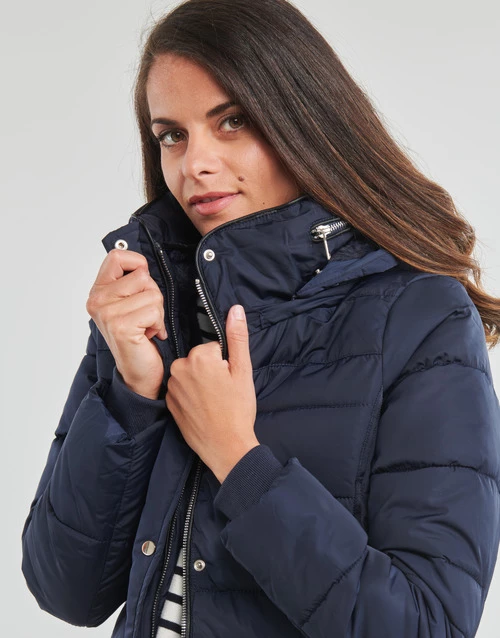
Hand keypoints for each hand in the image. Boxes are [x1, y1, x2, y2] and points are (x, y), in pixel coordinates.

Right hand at [86, 248, 167, 399]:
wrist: (138, 372)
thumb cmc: (139, 336)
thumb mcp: (131, 303)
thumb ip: (132, 282)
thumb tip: (143, 264)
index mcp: (98, 291)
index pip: (117, 256)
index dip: (137, 263)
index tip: (142, 282)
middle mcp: (97, 300)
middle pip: (142, 276)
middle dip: (153, 295)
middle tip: (144, 316)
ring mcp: (107, 313)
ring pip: (152, 294)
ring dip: (157, 313)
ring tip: (145, 327)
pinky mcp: (121, 326)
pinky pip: (155, 311)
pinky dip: (158, 324)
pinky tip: (148, 335)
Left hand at [166, 304, 258, 482]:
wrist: (226, 447)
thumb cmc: (238, 409)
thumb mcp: (243, 370)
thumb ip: (237, 337)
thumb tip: (235, 309)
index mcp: (199, 357)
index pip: (214, 348)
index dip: (225, 363)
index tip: (229, 380)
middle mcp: (179, 368)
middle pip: (200, 359)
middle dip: (212, 371)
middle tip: (223, 392)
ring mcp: (172, 387)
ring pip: (190, 374)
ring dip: (201, 383)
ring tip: (214, 402)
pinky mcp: (168, 403)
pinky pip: (182, 390)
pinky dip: (191, 396)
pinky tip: (203, 409)